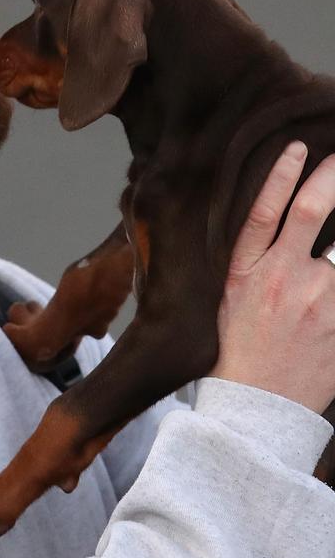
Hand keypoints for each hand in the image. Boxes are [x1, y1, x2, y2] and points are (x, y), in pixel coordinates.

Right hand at [210, 141, 334, 413]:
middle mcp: (279, 280)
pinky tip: (326, 296)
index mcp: (245, 273)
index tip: (298, 148)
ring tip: (317, 279)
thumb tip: (290, 226)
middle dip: (333, 179)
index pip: (262, 211)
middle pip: (313, 212)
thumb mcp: (232, 300)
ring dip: (333, 259)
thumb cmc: (240, 351)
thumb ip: (258, 262)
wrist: (257, 409)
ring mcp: (317, 302)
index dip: (282, 176)